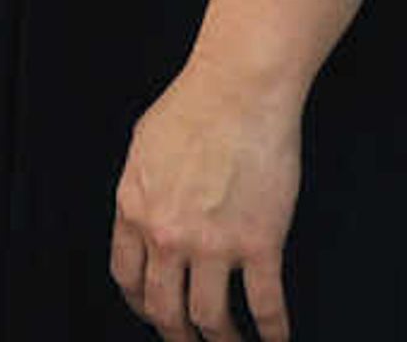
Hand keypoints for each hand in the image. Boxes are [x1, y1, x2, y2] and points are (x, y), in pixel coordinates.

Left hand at [109, 59, 303, 341]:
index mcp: (135, 211)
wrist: (238, 90)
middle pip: (164, 309)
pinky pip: (266, 304)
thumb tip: (142, 215)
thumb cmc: (193, 106)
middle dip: (177, 335)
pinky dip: (274, 332)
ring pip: (211, 317)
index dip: (141, 304)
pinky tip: (278, 340)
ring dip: (222, 341)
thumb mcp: (142, 149)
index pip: (128, 278)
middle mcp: (168, 236)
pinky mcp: (259, 242)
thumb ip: (139, 191)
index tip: (155, 313)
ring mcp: (213, 243)